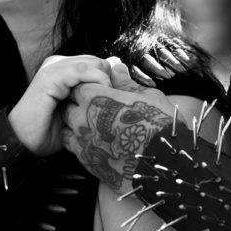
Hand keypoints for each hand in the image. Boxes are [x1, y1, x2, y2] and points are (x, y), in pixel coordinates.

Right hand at [9, 55, 112, 155]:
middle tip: (112, 102)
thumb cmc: (49, 130)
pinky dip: (96, 81)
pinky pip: (82, 70)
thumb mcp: (78, 109)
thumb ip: (95, 90)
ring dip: (105, 82)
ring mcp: (54, 67)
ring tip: (105, 103)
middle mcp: (59, 64)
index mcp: (65, 69)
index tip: (116, 99)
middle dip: (110, 80)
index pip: (98, 64)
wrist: (23, 142)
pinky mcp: (51, 75)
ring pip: (94, 63)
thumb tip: (117, 69)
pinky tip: (97, 97)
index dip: (110, 79)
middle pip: (99, 61)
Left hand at [60, 57, 173, 190]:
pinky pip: (73, 149)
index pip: (78, 86)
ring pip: (67, 129)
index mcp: (96, 97)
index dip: (89, 87)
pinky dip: (80, 144)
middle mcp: (83, 118)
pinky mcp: (87, 162)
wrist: (162, 163)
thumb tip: (116, 68)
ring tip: (96, 127)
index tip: (100, 90)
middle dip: (78, 105)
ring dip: (77, 126)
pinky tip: (97, 143)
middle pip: (68, 107)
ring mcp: (83, 141)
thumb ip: (125, 82)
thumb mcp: (146, 95)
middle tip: (98, 109)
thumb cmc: (158, 124)